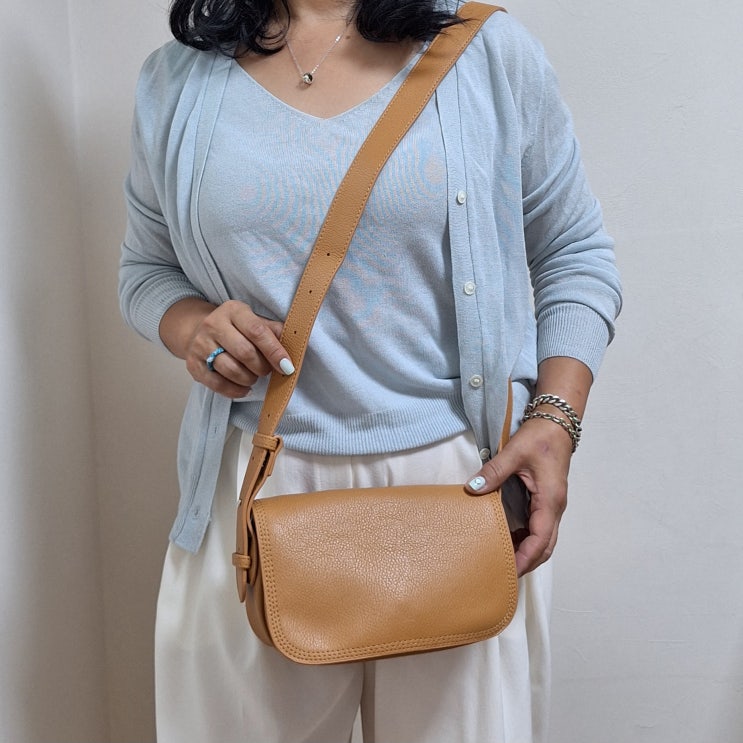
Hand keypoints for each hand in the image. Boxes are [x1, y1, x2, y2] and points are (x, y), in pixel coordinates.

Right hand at [160, 298, 293, 398]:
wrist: (200, 331)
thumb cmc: (237, 329)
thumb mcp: (255, 321)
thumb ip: (274, 331)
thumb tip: (295, 346)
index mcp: (233, 310)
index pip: (257, 331)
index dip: (274, 351)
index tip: (287, 366)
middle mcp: (213, 324)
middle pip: (244, 352)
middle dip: (262, 367)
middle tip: (267, 371)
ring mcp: (200, 344)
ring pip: (231, 370)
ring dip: (249, 379)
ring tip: (254, 377)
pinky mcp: (193, 364)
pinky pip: (217, 384)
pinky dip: (235, 390)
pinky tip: (244, 388)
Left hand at [465, 416, 572, 576]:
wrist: (557, 424)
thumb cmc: (540, 437)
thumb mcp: (514, 452)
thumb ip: (494, 471)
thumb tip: (473, 488)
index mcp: (550, 500)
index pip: (541, 539)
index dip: (525, 558)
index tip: (509, 570)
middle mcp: (555, 508)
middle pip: (545, 547)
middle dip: (526, 562)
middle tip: (502, 572)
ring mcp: (553, 506)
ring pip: (544, 539)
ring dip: (527, 552)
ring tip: (502, 559)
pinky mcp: (547, 501)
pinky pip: (540, 528)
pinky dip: (527, 539)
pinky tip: (509, 539)